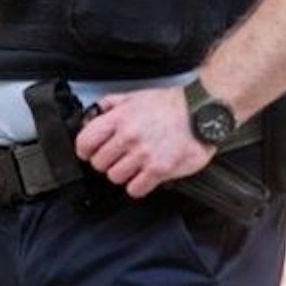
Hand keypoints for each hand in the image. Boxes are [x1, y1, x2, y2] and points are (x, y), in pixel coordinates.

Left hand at [75, 86, 213, 198]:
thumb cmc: (169, 105)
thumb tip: (93, 115)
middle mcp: (128, 136)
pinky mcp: (159, 170)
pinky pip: (135, 189)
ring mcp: (143, 154)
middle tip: (117, 158)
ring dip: (123, 174)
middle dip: (106, 162)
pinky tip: (144, 176)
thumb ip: (111, 105)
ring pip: (115, 177)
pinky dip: (137, 185)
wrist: (200, 112)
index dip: (85, 150)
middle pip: (99, 163)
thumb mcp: (134, 97)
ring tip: (133, 166)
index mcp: (119, 118)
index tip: (90, 152)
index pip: (85, 142)